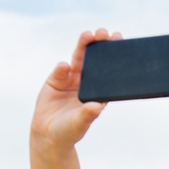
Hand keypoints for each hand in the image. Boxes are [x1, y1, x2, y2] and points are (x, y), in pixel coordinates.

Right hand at [29, 29, 122, 150]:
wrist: (48, 135)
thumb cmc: (70, 131)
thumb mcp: (79, 124)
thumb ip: (87, 115)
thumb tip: (97, 106)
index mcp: (98, 92)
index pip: (109, 73)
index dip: (114, 58)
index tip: (119, 44)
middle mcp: (87, 83)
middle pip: (94, 61)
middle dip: (99, 46)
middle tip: (104, 33)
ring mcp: (71, 80)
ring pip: (79, 59)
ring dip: (83, 47)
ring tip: (88, 36)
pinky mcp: (56, 79)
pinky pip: (61, 70)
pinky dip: (62, 68)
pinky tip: (65, 67)